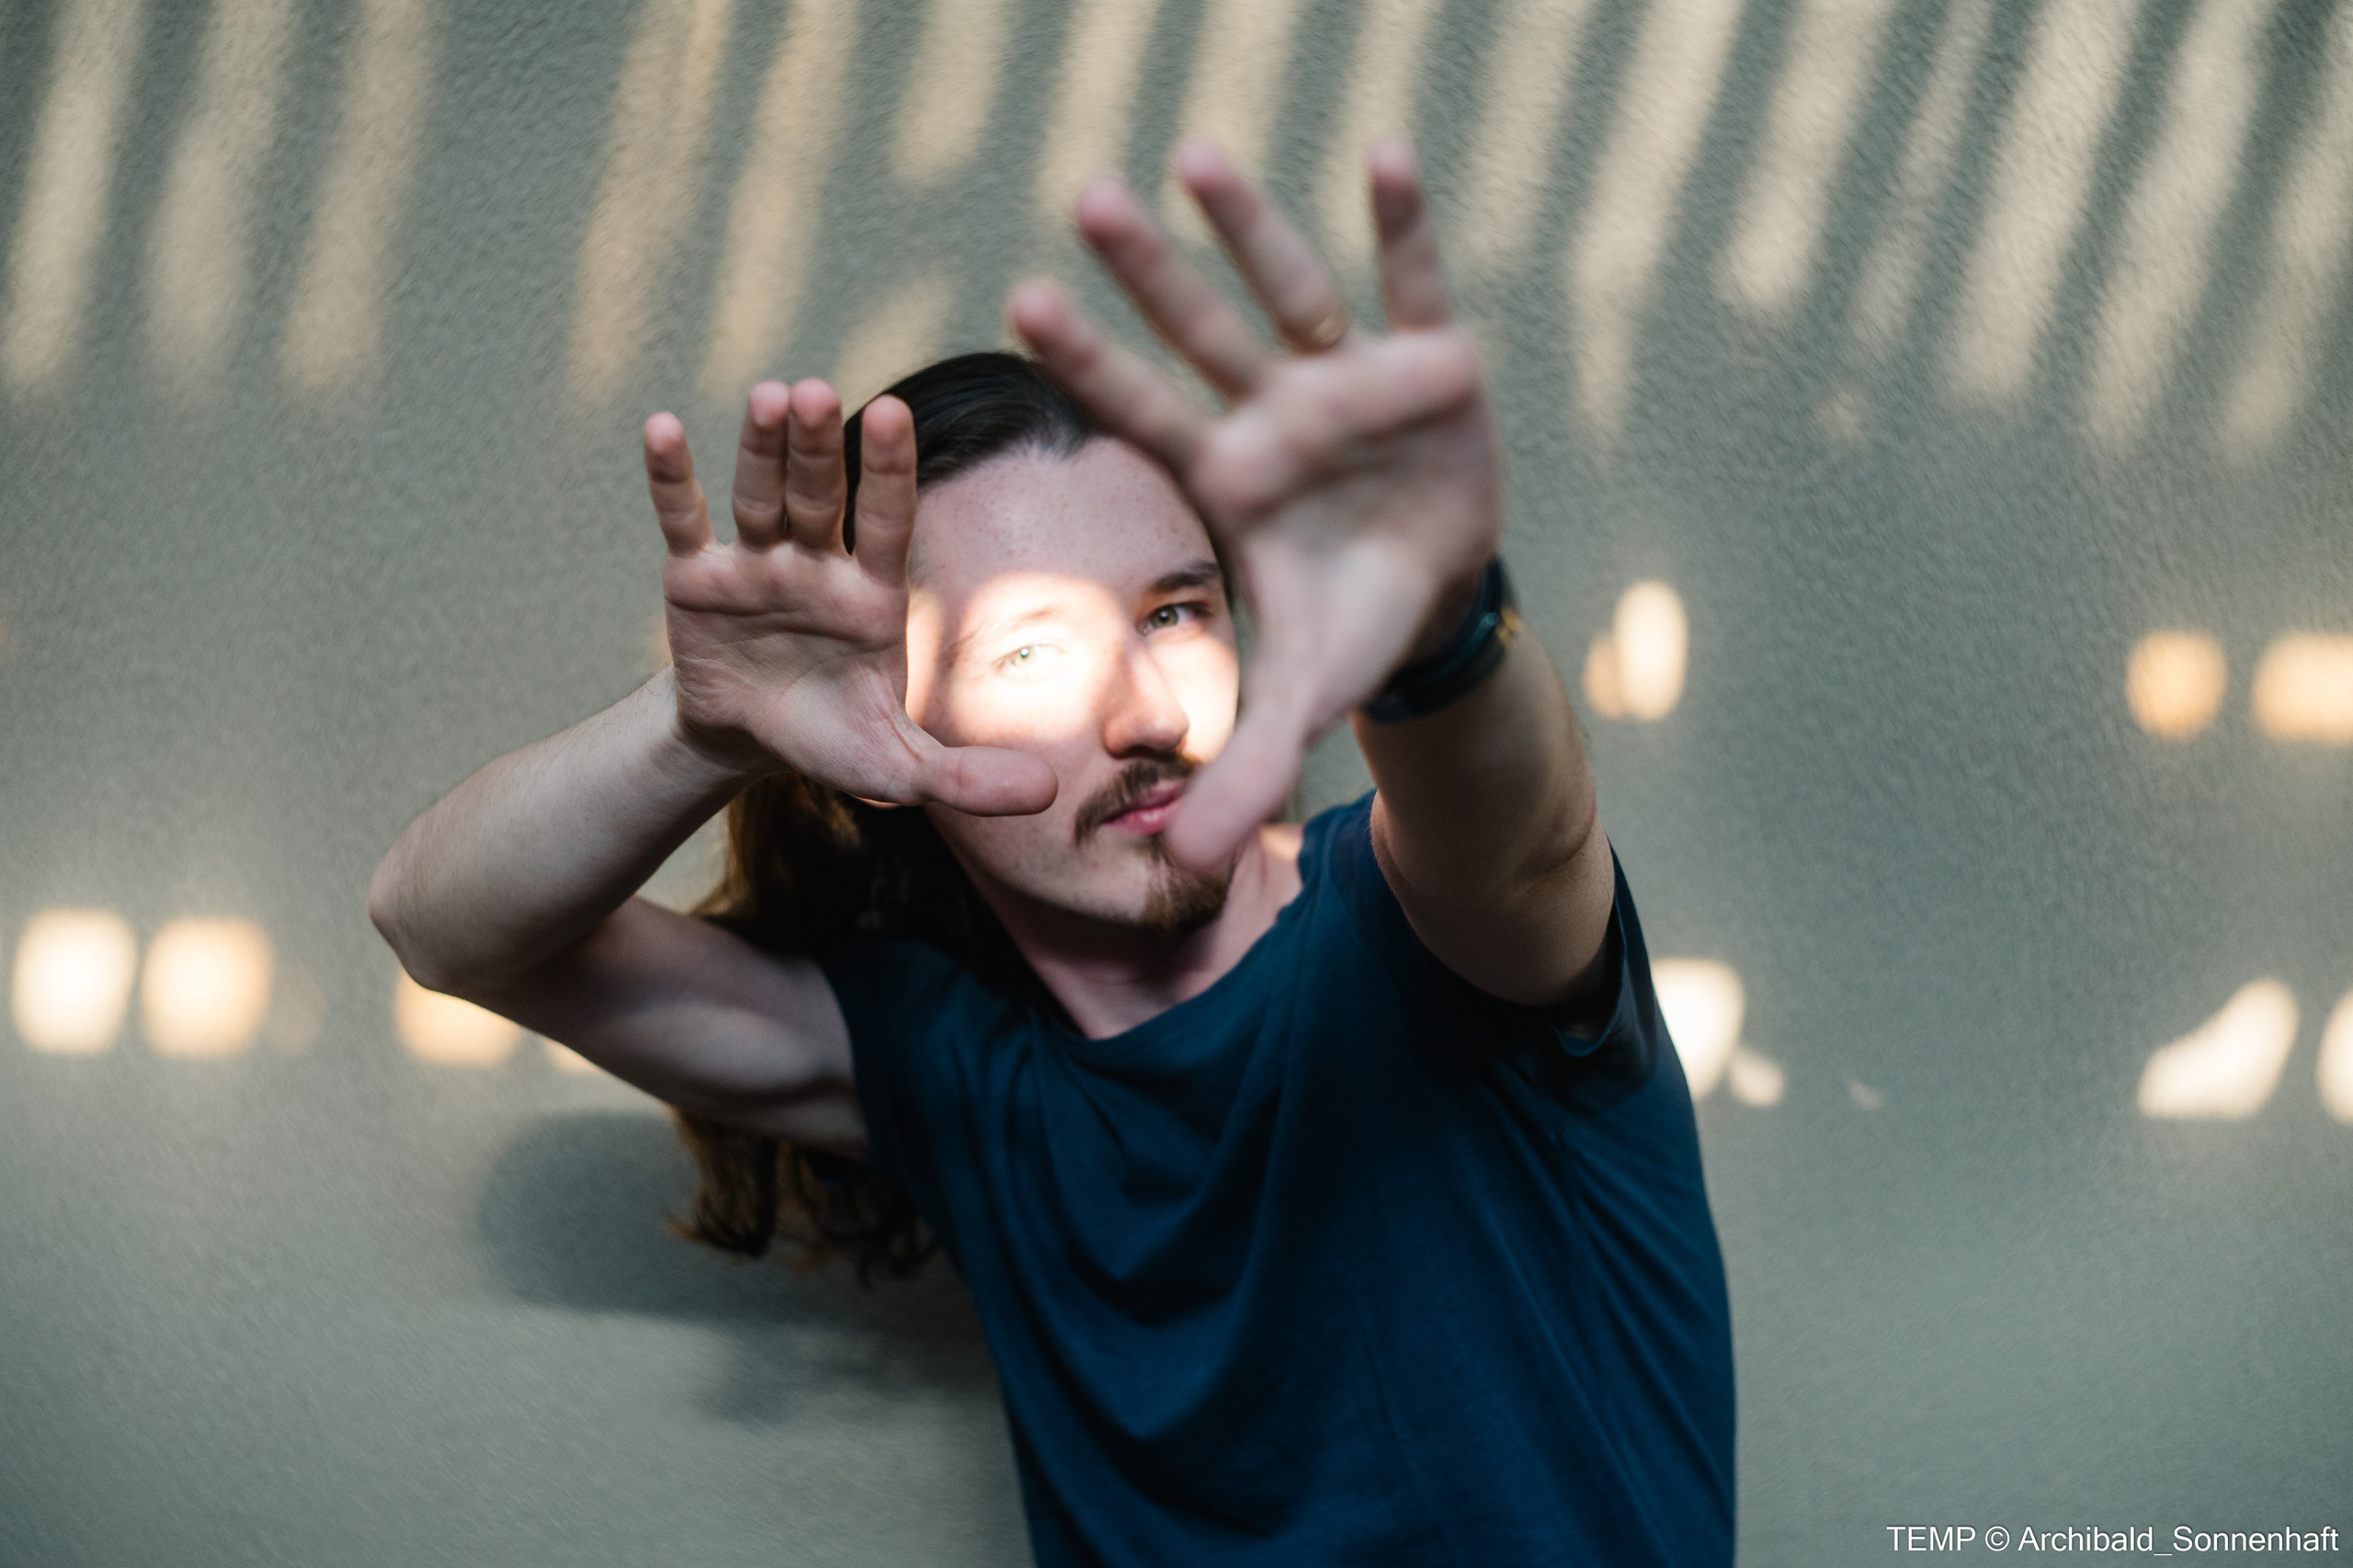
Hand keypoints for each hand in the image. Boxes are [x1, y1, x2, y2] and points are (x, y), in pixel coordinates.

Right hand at [644, 380, 1057, 814]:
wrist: (750, 742)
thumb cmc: (834, 740)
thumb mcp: (898, 769)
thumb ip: (966, 778)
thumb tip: (1048, 795)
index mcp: (871, 592)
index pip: (885, 519)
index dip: (887, 469)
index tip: (893, 410)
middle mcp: (816, 561)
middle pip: (819, 494)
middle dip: (816, 446)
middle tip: (814, 390)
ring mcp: (756, 561)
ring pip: (759, 495)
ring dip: (760, 448)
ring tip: (768, 396)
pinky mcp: (696, 575)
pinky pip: (684, 520)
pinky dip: (672, 478)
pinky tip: (662, 429)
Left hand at [1009, 137, 1500, 870]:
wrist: (1435, 597)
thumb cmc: (1347, 628)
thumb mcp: (1298, 699)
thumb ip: (1239, 766)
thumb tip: (1176, 857)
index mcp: (1227, 475)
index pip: (1144, 410)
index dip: (1091, 364)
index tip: (1022, 304)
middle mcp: (1273, 411)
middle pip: (1199, 334)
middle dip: (1151, 274)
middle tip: (1087, 200)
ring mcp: (1347, 378)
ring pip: (1292, 289)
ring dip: (1253, 226)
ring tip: (1197, 153)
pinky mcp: (1430, 358)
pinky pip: (1414, 280)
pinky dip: (1405, 224)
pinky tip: (1387, 154)